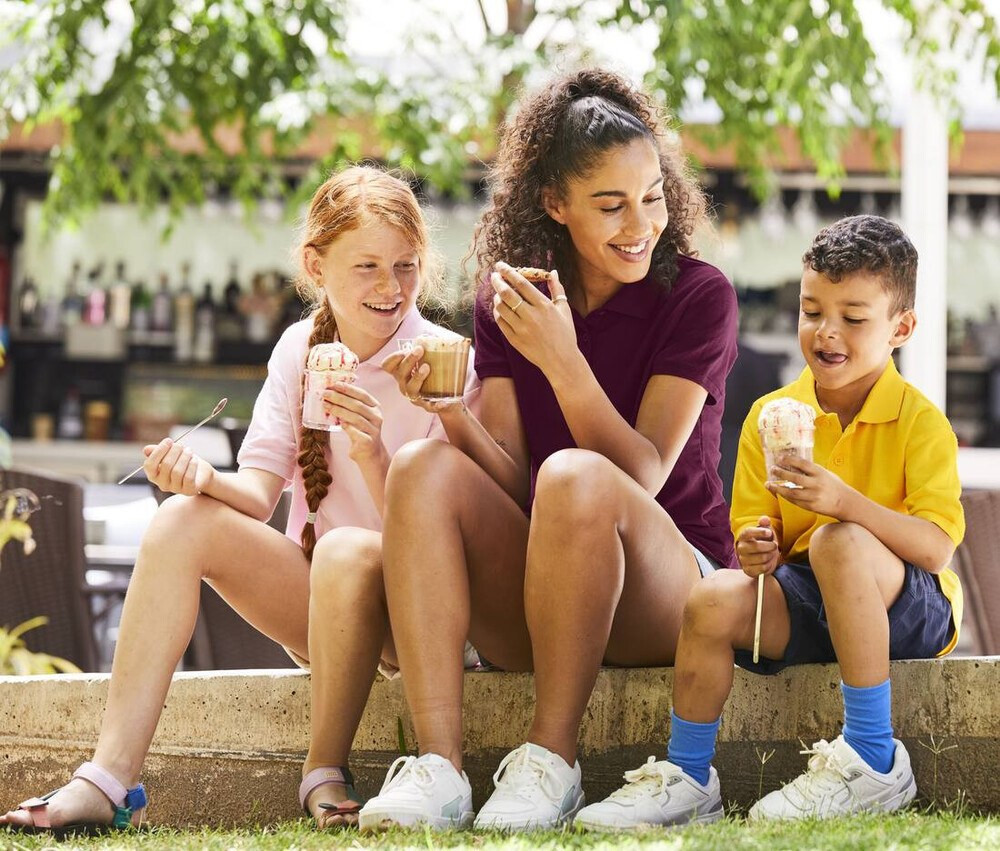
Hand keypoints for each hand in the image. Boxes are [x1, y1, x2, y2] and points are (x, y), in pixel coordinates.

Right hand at [143, 438, 215, 495]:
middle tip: (180, 445)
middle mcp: (162, 484)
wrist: (201, 473)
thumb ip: (157, 451)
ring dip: (184, 457)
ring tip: (189, 450)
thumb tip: (146, 450)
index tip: (168, 440)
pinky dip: (192, 466)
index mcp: (154, 475)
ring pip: (177, 471)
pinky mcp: (188, 490)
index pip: (149, 465)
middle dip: (174, 452)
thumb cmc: (182, 461)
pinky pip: (188, 478)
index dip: (158, 451)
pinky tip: (194, 459)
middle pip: (166, 465)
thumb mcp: (170, 454)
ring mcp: (175, 489)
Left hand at [322, 382, 388, 465]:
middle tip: (325, 394)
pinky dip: (346, 426)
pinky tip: (339, 423)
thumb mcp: (359, 416)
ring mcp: (373, 430)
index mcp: (375, 407)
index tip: (334, 384)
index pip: (362, 394)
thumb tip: (330, 392)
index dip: (348, 388)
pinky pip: (355, 432)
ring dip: (338, 410)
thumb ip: (350, 405)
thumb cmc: (360, 431)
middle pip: (357, 405)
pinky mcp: (368, 441)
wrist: (370, 453)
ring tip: (326, 405)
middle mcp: (377, 417)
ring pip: (355, 418)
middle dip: (340, 398)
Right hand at [380, 348, 465, 414]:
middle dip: (409, 360)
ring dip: (417, 377)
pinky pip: (429, 407)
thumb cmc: (434, 373)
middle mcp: (404, 384)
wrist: (445, 396)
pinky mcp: (427, 406)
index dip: (393, 358)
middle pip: (400, 374)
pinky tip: (443, 402)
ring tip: (427, 367)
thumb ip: (428, 347)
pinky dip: (435, 405)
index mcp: (402, 372)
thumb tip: (431, 336)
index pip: (388, 366)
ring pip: (411, 389)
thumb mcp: (429, 359)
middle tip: (419, 349)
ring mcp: (415, 397)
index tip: (404, 351)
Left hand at [491, 262, 578, 381]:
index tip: (501, 265)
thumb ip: (557, 289)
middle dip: (497, 281)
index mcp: (544, 306)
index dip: (509, 272)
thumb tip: (553, 272)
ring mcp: (521, 329)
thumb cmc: (565, 334)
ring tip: (498, 293)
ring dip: (496, 297)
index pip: (521, 283)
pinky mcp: (515, 340)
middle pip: (507, 293)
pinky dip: (497, 313)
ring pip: (501, 308)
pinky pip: (500, 322)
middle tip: (494, 276)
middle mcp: (531, 316)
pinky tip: (500, 308)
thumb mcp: (564, 310)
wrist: (561, 361)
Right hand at [737, 516, 779, 577]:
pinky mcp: (748, 570)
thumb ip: (764, 525)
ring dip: (771, 556)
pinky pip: (763, 568)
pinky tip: (768, 562)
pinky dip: (769, 565)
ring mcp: (743, 560)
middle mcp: (741, 548)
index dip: (760, 532)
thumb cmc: (762, 543)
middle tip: (774, 545)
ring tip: (771, 553)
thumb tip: (765, 519)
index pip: (748, 532)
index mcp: (743, 536)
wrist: (759, 559)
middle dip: (770, 546)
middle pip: (757, 546)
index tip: (769, 533)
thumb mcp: (764, 532)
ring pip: (762, 558)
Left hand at [765, 456, 855, 518]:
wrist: (845, 502)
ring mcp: (814, 496)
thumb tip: (792, 463)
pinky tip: (778, 492)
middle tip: (772, 469)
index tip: (780, 458)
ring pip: (791, 492)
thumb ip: (811, 470)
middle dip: (781, 473)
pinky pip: (794, 501)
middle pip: (795, 478)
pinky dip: (785, 496)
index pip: (803, 464)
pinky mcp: (811, 506)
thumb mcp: (825, 473)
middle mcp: (817, 484)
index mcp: (820, 473)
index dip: (790, 460)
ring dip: (778, 488)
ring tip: (769, 484)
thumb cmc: (833, 485)